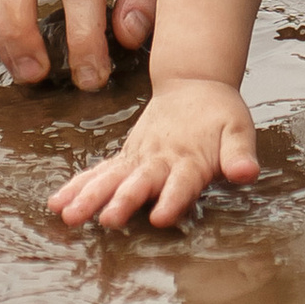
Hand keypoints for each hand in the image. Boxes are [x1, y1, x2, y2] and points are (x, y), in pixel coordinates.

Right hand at [52, 78, 260, 232]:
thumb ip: (239, 154)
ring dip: (90, 196)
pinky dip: (78, 187)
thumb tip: (247, 173)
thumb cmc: (219, 114)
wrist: (194, 83)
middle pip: (139, 182)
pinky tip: (57, 204)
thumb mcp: (238, 129)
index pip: (182, 182)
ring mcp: (138, 158)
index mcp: (189, 156)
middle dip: (123, 201)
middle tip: (106, 220)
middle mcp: (159, 158)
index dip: (173, 199)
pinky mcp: (126, 158)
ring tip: (68, 216)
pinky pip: (99, 173)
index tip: (161, 218)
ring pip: (111, 178)